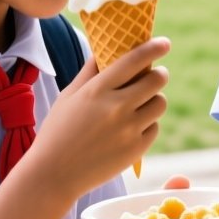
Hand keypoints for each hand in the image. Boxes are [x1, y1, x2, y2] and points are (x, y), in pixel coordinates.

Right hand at [29, 38, 170, 200]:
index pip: (134, 61)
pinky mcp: (136, 150)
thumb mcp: (68, 96)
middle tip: (156, 74)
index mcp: (97, 90)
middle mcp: (116, 107)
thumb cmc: (58, 132)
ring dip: (155, 99)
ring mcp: (128, 130)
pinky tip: (132, 128)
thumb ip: (89, 72)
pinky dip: (148, 125)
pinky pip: (154, 128)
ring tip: (142, 103)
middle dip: (160, 74)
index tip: (164, 43)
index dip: (153, 48)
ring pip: (160, 103)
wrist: (53, 175)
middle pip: (157, 80)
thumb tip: (104, 49)